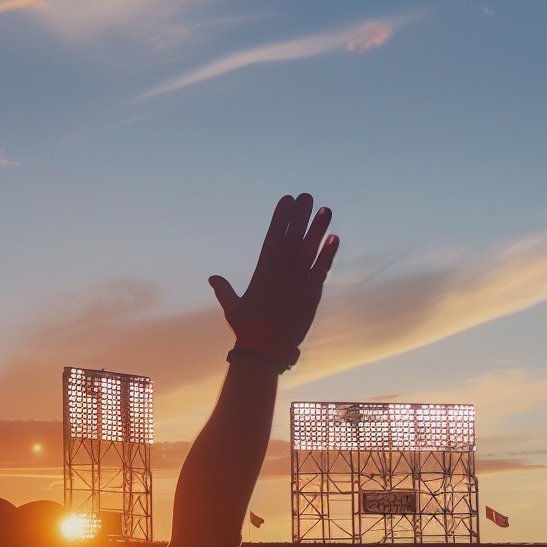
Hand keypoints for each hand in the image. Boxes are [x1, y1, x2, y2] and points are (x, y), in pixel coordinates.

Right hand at [207, 192, 337, 366]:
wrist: (265, 350)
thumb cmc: (247, 330)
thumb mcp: (232, 308)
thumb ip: (224, 290)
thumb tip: (212, 278)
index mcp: (262, 273)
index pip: (273, 239)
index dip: (281, 219)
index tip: (287, 201)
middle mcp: (280, 274)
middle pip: (292, 239)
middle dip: (300, 216)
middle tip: (307, 197)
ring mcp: (296, 283)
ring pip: (308, 251)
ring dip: (317, 229)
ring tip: (326, 209)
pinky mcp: (311, 295)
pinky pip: (320, 270)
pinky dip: (327, 254)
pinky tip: (334, 237)